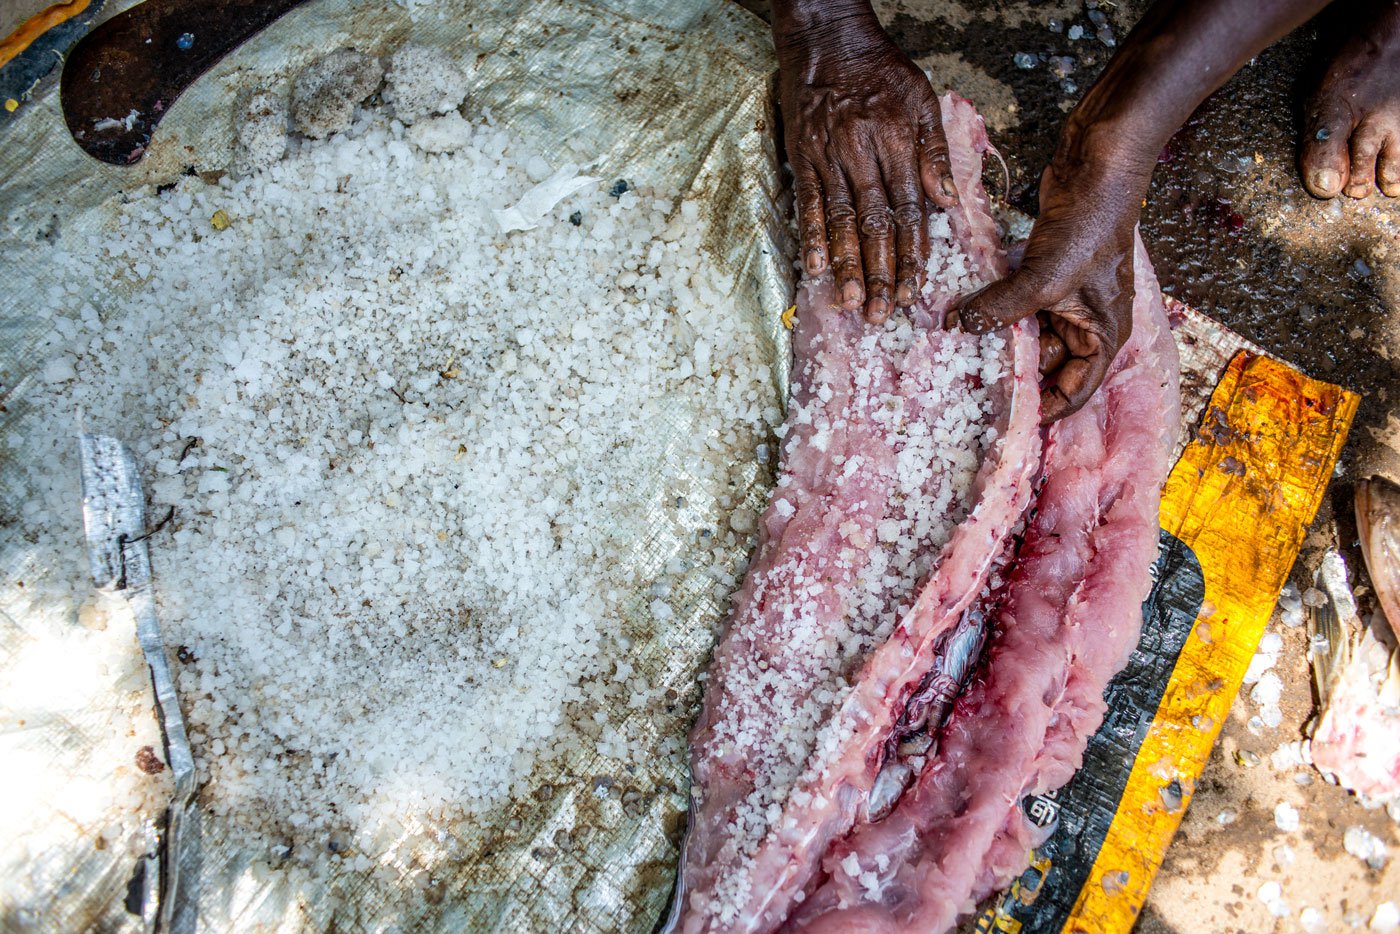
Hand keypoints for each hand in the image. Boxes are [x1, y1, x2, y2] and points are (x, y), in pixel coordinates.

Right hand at [774, 3, 956, 322]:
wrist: (827, 41)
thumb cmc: (879, 71)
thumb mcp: (921, 100)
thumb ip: (934, 152)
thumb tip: (948, 201)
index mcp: (896, 143)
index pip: (909, 210)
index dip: (912, 254)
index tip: (915, 290)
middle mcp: (862, 154)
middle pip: (874, 224)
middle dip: (881, 273)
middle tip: (884, 314)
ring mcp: (828, 157)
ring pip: (840, 220)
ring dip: (846, 264)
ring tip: (853, 301)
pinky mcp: (802, 157)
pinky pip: (807, 203)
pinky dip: (811, 236)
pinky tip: (814, 267)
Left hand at [951, 124, 1149, 422]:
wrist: (1097, 168)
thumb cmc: (1090, 228)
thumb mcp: (1045, 278)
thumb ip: (1003, 308)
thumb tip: (960, 328)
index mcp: (1102, 336)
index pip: (1074, 392)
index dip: (1042, 409)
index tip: (1004, 420)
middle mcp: (1086, 323)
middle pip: (1045, 364)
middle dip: (1010, 370)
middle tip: (967, 384)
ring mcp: (1065, 298)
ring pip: (1025, 332)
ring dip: (996, 337)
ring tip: (957, 352)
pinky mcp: (1045, 274)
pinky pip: (1016, 303)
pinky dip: (995, 308)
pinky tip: (964, 312)